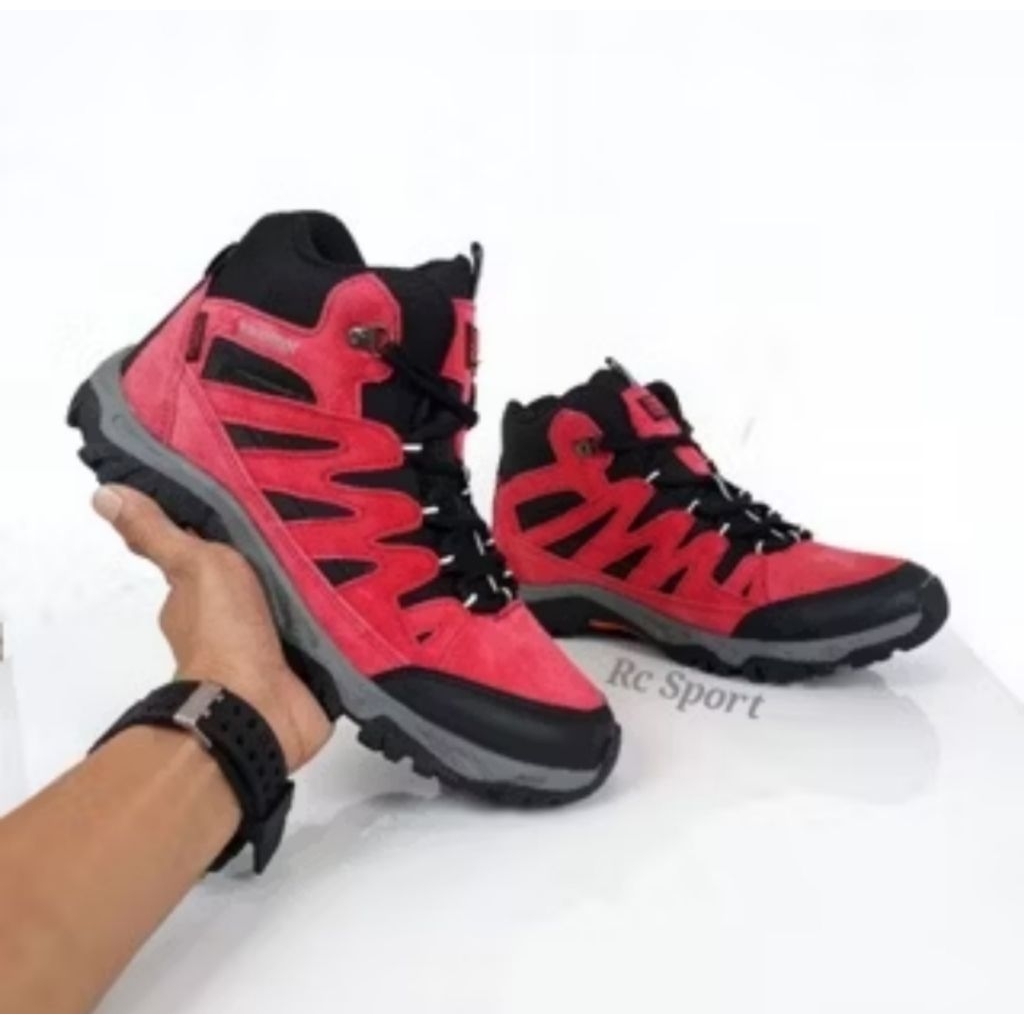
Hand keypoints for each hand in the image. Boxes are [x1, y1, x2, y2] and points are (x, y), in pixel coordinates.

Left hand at [92, 485, 331, 771]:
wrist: (259, 707)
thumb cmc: (223, 637)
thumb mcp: (192, 566)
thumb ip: (158, 532)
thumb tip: (106, 495)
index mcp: (198, 598)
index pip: (214, 557)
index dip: (233, 534)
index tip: (259, 503)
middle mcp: (232, 624)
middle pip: (260, 582)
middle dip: (284, 562)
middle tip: (316, 527)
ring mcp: (270, 648)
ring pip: (296, 608)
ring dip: (315, 592)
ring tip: (348, 555)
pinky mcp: (306, 667)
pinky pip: (327, 637)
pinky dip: (340, 624)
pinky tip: (358, 601)